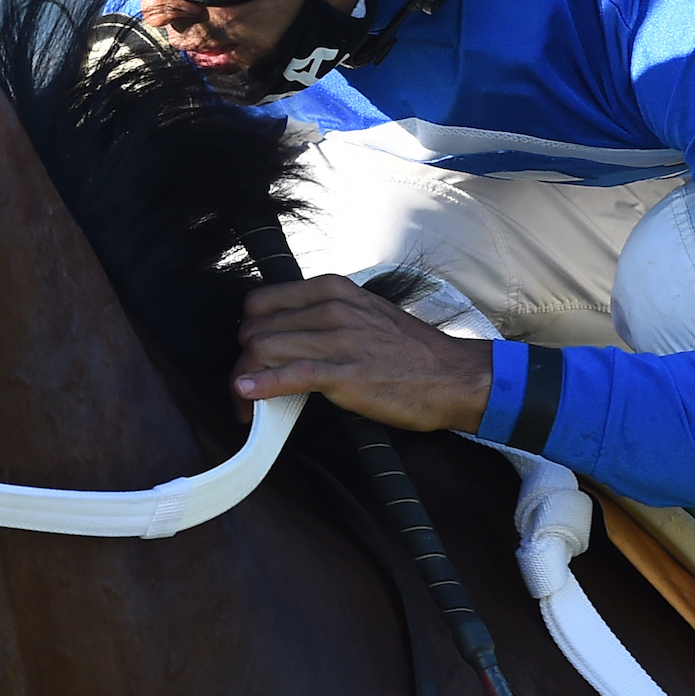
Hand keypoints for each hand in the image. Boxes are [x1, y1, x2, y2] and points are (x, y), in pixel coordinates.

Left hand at [232, 276, 495, 432]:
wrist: (453, 376)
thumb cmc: (410, 350)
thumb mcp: (366, 313)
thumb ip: (327, 315)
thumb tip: (288, 332)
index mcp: (333, 289)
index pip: (261, 302)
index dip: (248, 331)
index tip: (249, 355)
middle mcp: (332, 308)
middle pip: (256, 330)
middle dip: (242, 361)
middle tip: (243, 388)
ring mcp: (338, 339)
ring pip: (263, 351)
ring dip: (243, 381)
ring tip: (243, 406)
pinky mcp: (344, 374)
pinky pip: (288, 375)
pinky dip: (259, 386)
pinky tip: (245, 396)